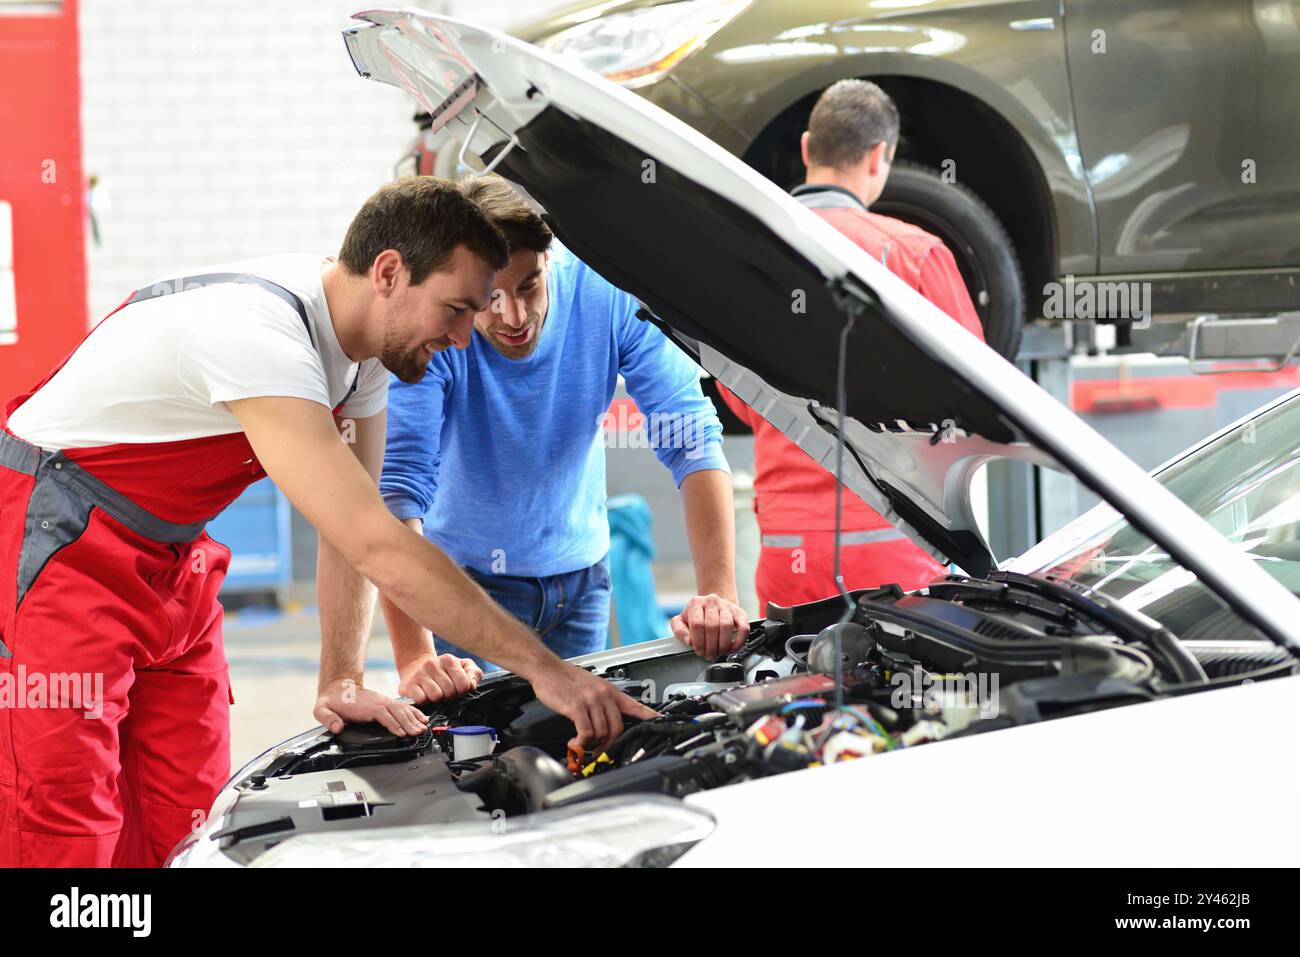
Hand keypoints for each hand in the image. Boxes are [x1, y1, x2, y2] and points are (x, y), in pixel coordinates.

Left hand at [313, 678, 427, 736]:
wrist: (338, 687)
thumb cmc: (332, 701)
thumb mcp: (322, 709)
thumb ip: (328, 718)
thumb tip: (337, 727)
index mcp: (365, 706)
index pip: (383, 714)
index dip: (392, 723)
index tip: (401, 733)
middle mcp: (378, 702)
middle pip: (397, 712)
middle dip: (408, 723)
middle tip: (418, 733)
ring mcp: (384, 702)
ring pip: (402, 709)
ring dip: (413, 718)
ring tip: (423, 728)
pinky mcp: (386, 703)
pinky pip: (403, 707)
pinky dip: (413, 712)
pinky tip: (422, 718)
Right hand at [398, 652, 483, 703]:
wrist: (415, 665)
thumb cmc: (442, 669)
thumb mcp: (461, 666)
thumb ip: (474, 674)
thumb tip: (472, 685)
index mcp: (449, 660)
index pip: (464, 685)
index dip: (462, 691)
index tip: (456, 688)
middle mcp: (433, 665)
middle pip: (450, 692)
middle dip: (450, 696)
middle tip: (445, 691)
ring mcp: (420, 674)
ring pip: (436, 697)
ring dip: (437, 699)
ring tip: (435, 693)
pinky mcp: (408, 685)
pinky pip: (422, 699)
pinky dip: (425, 701)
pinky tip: (425, 695)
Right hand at [531, 662, 656, 753]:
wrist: (547, 668)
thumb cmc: (566, 678)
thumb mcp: (591, 685)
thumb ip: (603, 701)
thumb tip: (608, 718)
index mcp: (609, 691)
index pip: (635, 705)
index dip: (649, 716)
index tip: (660, 723)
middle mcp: (603, 695)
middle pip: (617, 727)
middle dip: (609, 743)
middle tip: (600, 750)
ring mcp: (591, 701)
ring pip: (602, 733)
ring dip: (592, 743)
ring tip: (583, 743)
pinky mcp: (576, 708)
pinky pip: (586, 733)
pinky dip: (581, 742)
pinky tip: (574, 741)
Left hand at [670, 593, 749, 659]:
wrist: (713, 606)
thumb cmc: (697, 616)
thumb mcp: (682, 621)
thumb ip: (679, 630)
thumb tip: (689, 640)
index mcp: (696, 603)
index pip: (697, 624)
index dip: (698, 642)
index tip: (699, 651)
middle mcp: (712, 602)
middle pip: (712, 626)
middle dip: (710, 646)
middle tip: (709, 654)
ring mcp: (727, 606)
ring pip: (727, 626)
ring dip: (723, 645)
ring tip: (719, 652)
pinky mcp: (740, 613)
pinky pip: (743, 627)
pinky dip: (739, 641)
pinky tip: (732, 648)